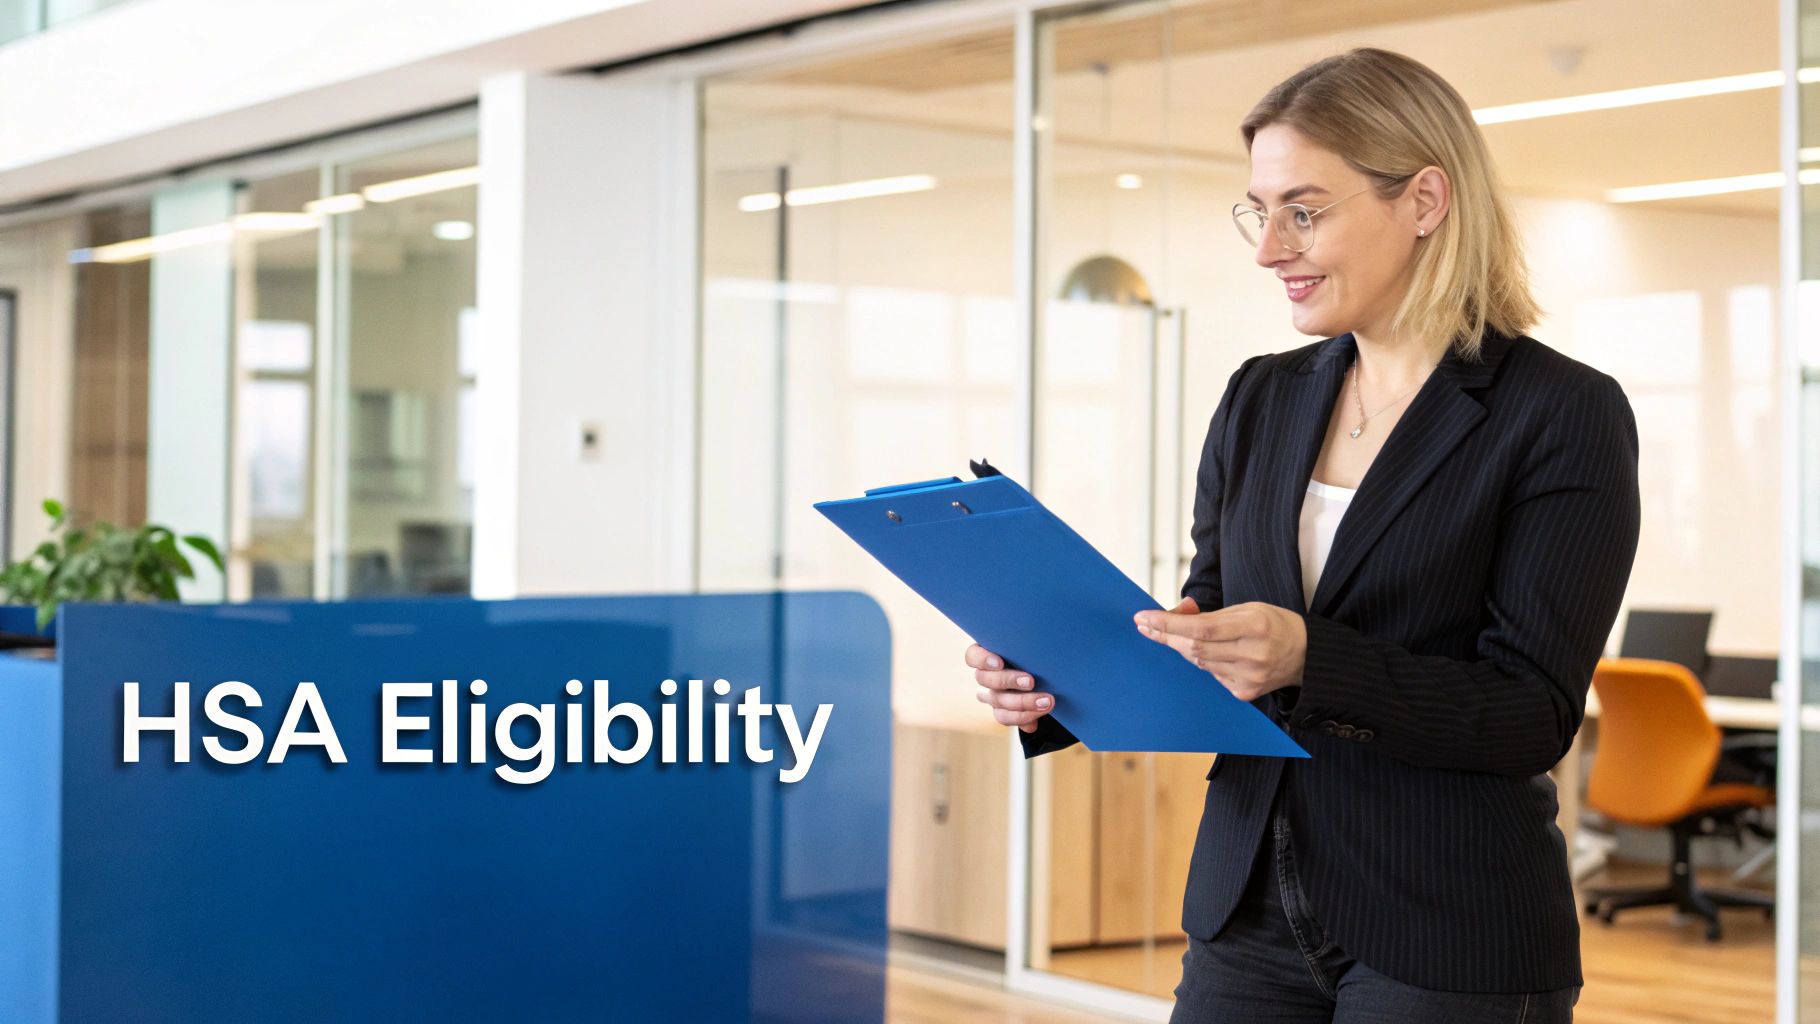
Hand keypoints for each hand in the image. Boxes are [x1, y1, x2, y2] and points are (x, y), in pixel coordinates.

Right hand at [963, 642, 1053, 732]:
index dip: (983, 660)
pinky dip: (1022, 719)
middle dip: (1009, 681)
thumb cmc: (1035, 655)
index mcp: (987, 654)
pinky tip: (1034, 723)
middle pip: (986, 680)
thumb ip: (1029, 652)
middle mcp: (987, 676)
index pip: (973, 656)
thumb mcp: (1031, 651)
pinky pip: (1006, 718)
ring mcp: (993, 695)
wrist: (1044, 673)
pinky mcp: (1002, 711)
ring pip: (998, 702)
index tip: (999, 663)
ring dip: (1023, 703)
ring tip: (1046, 702)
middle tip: (1031, 682)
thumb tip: (1037, 658)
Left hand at [1134, 598, 1306, 701]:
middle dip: (1166, 636)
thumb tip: (1176, 614)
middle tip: (1146, 625)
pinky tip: (1211, 652)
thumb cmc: (1273, 625)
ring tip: (1177, 634)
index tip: (1144, 618)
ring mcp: (1248, 677)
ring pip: (1199, 662)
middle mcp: (1252, 655)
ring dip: (1183, 647)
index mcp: (1255, 626)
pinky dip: (1204, 661)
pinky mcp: (1244, 692)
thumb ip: (1211, 613)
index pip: (1201, 628)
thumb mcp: (1247, 608)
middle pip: (1194, 648)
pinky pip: (1211, 674)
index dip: (1168, 624)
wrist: (1306, 656)